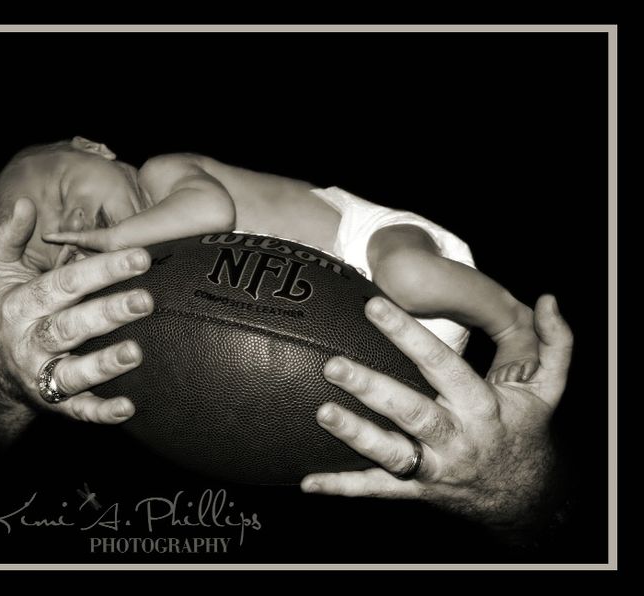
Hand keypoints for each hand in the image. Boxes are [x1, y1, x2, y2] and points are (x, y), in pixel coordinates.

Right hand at [0, 198, 152, 423]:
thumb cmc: (12, 307)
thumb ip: (11, 237)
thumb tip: (25, 204)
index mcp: (24, 303)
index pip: (65, 283)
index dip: (102, 269)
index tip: (139, 256)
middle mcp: (32, 339)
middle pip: (71, 326)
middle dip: (109, 312)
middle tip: (147, 300)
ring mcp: (43, 373)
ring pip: (73, 371)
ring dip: (104, 363)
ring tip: (136, 352)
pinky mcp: (56, 404)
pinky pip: (79, 410)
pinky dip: (102, 412)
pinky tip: (129, 407)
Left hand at [301, 294, 572, 532]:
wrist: (523, 496)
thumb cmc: (525, 431)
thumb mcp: (548, 389)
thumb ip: (555, 343)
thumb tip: (550, 300)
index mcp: (482, 406)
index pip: (442, 365)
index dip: (409, 335)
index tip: (374, 306)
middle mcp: (456, 438)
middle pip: (412, 412)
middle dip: (373, 389)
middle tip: (334, 364)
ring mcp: (434, 468)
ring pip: (392, 453)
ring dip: (356, 436)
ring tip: (322, 413)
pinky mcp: (417, 490)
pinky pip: (377, 490)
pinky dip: (343, 487)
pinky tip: (309, 482)